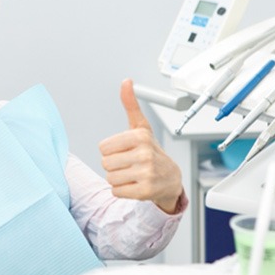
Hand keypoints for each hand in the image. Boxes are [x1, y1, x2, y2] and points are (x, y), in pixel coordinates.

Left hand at [99, 79, 182, 213]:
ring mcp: (147, 173)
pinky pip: (117, 192)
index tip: (126, 150)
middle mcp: (145, 154)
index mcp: (140, 136)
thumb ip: (130, 105)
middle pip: (105, 163)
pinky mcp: (146, 191)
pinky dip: (122, 191)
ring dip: (118, 179)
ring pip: (110, 178)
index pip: (103, 147)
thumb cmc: (151, 151)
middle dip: (114, 166)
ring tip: (133, 174)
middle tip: (130, 164)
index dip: (111, 150)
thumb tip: (126, 82)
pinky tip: (135, 185)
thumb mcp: (141, 127)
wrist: (171, 179)